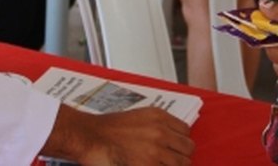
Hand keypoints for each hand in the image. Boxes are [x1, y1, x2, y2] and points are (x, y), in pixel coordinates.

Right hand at [45, 105, 193, 164]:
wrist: (89, 137)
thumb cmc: (106, 128)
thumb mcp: (137, 117)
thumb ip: (156, 126)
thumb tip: (169, 139)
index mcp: (158, 116)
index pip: (186, 131)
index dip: (181, 142)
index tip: (175, 148)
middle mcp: (160, 131)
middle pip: (188, 148)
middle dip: (181, 156)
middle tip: (169, 161)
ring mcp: (155, 150)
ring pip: (182, 164)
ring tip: (159, 164)